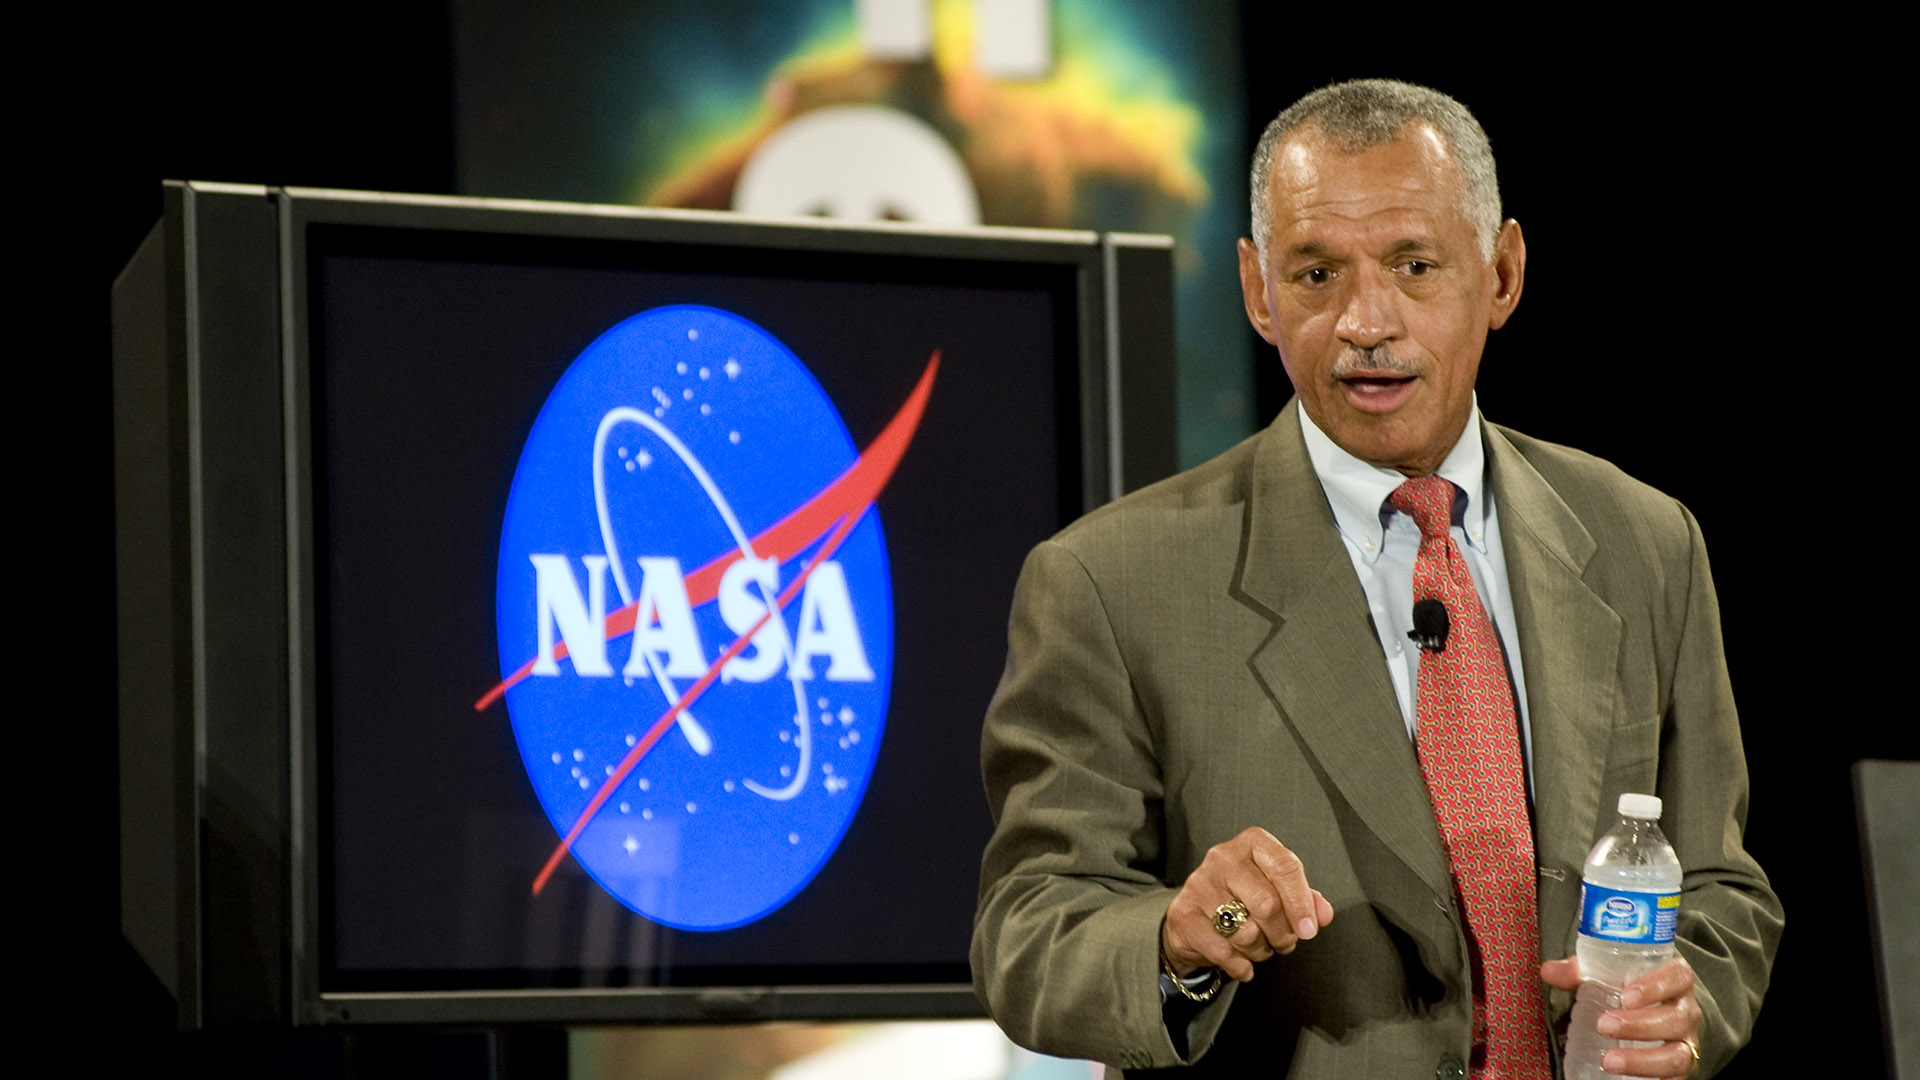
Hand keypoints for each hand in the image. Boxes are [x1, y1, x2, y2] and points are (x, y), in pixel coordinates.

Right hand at [1161, 826, 1334, 982]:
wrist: (1194, 918)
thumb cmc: (1243, 899)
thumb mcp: (1278, 891)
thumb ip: (1305, 900)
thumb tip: (1323, 914)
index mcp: (1252, 844)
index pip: (1284, 866)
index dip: (1301, 903)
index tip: (1309, 929)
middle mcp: (1223, 857)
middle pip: (1267, 904)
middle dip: (1283, 934)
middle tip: (1284, 942)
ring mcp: (1199, 884)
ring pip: (1246, 932)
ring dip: (1261, 951)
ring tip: (1258, 946)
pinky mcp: (1183, 914)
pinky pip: (1223, 951)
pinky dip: (1240, 965)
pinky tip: (1240, 960)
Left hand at [1541, 954, 1702, 1077]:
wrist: (1660, 1011)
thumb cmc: (1633, 988)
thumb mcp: (1611, 974)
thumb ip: (1581, 971)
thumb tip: (1549, 972)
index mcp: (1675, 981)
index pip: (1677, 976)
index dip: (1656, 985)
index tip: (1626, 995)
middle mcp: (1686, 1011)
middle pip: (1675, 1019)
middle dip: (1639, 1025)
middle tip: (1604, 1025)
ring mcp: (1686, 1042)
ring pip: (1678, 1054)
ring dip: (1643, 1060)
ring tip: (1608, 1060)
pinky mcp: (1680, 1067)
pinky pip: (1676, 1078)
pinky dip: (1653, 1079)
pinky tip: (1627, 1079)